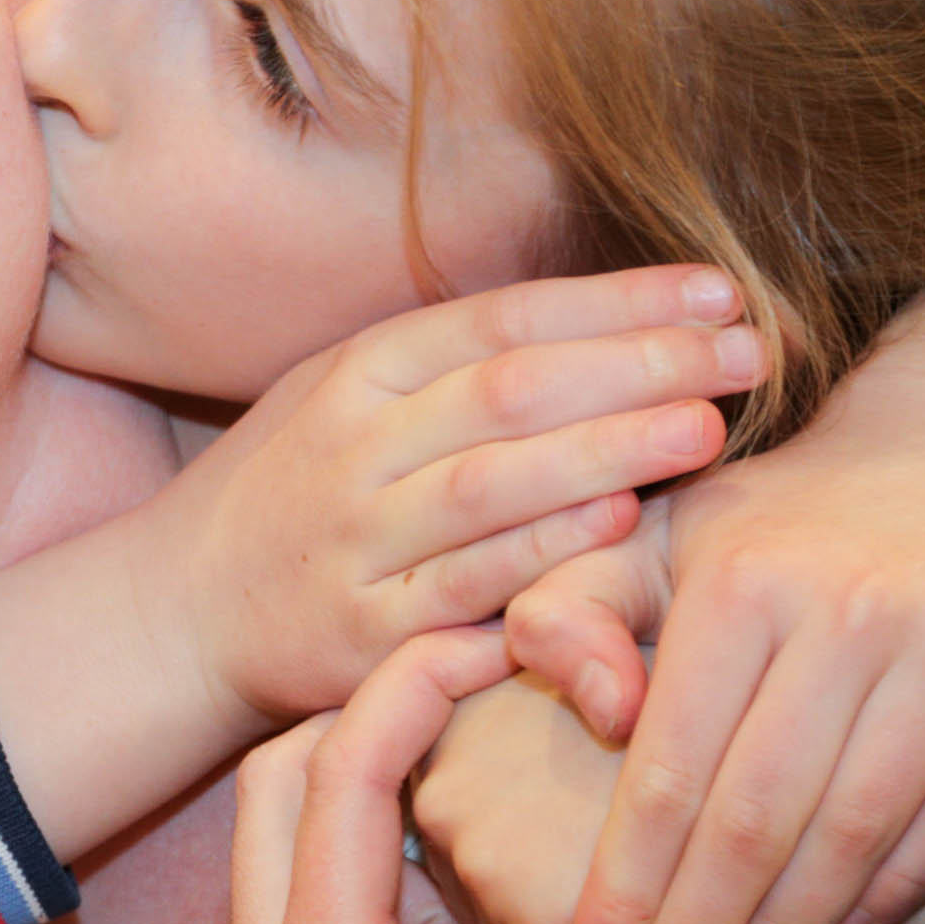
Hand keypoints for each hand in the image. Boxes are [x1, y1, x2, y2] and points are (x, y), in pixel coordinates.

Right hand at [136, 264, 755, 729]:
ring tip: (707, 428)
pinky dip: (542, 555)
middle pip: (510, 391)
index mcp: (357, 373)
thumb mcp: (341, 396)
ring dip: (605, 453)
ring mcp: (355, 540)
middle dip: (638, 365)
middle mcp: (354, 447)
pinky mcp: (361, 634)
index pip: (502, 319)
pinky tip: (619, 527)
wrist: (175, 613)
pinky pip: (465, 588)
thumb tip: (610, 315)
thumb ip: (451, 362)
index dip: (615, 301)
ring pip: (491, 485)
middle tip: (748, 352)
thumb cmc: (289, 495)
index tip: (718, 289)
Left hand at [507, 406, 924, 923]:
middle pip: (763, 820)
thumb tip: (591, 712)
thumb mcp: (642, 544)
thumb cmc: (764, 527)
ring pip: (862, 832)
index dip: (627, 886)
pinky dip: (892, 891)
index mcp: (743, 578)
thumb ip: (568, 617)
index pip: (670, 770)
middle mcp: (857, 603)